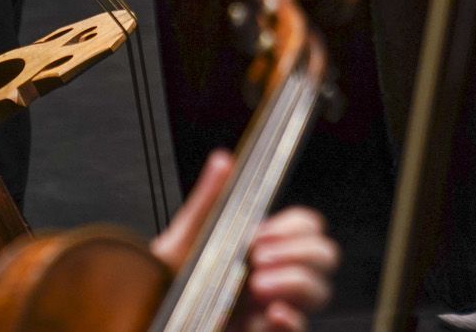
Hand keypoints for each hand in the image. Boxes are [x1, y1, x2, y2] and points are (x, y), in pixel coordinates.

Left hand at [149, 152, 336, 331]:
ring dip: (296, 280)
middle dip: (300, 251)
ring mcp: (274, 307)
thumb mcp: (184, 238)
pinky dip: (292, 319)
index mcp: (262, 247)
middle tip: (258, 256)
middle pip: (325, 255)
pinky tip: (272, 313)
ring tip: (258, 283)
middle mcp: (275, 275)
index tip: (260, 233)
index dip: (293, 226)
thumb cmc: (166, 281)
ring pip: (320, 291)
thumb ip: (207, 201)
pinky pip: (300, 328)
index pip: (306, 227)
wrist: (150, 315)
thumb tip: (222, 161)